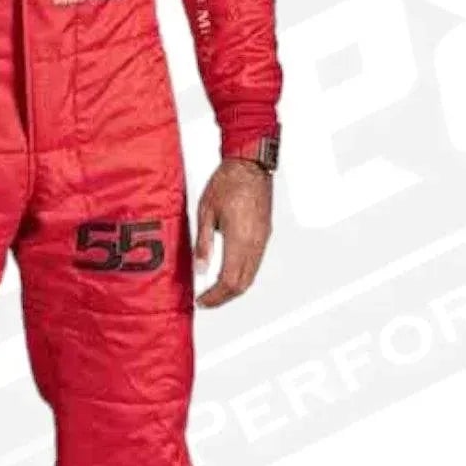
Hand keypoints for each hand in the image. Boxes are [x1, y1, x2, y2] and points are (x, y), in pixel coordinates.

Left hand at [192, 158, 272, 309]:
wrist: (250, 164)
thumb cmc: (228, 181)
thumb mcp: (206, 212)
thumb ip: (203, 243)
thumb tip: (200, 268)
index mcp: (239, 238)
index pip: (229, 280)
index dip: (215, 296)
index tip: (202, 300)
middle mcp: (255, 243)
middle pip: (242, 284)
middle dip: (223, 297)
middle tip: (206, 300)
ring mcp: (263, 239)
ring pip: (251, 276)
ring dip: (233, 288)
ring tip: (215, 291)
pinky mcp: (265, 234)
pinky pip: (256, 264)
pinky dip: (242, 276)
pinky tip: (228, 273)